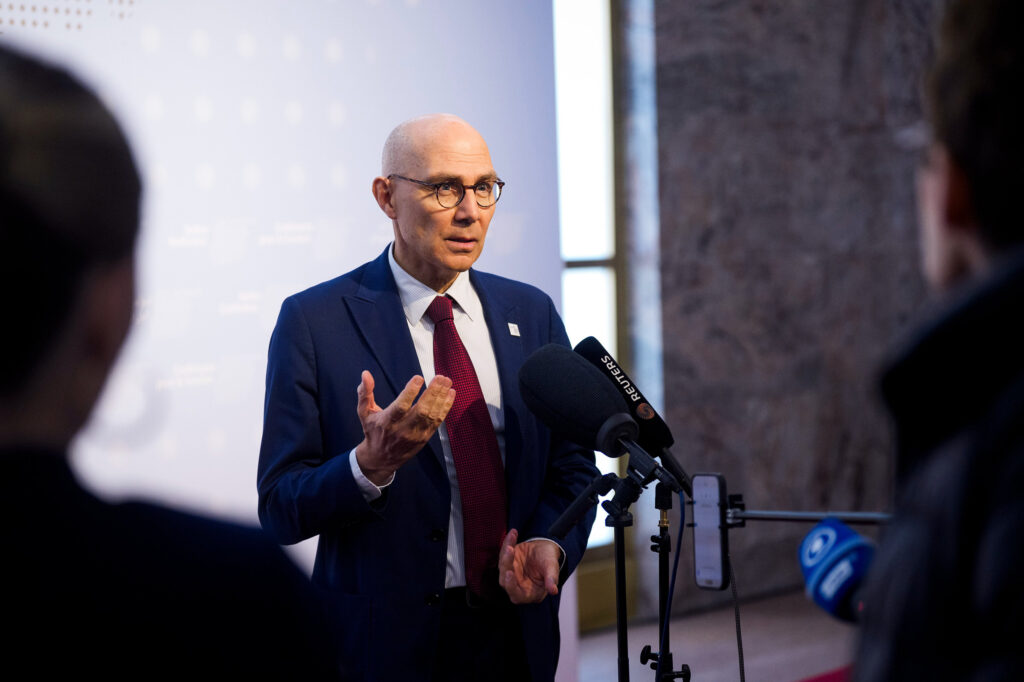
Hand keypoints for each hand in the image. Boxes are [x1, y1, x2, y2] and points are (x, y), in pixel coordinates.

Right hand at [354, 370, 454, 484]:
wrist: (381, 458)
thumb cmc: (373, 431)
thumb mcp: (364, 413)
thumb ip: (365, 393)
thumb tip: (365, 374)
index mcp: (387, 422)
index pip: (401, 407)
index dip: (410, 392)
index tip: (419, 378)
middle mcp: (403, 429)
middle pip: (421, 411)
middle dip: (433, 393)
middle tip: (440, 377)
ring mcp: (416, 434)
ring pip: (431, 415)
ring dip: (441, 397)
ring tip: (446, 381)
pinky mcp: (425, 437)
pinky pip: (438, 421)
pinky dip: (445, 407)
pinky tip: (450, 393)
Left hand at [498, 529, 560, 603]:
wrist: (547, 550)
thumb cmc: (550, 562)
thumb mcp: (552, 569)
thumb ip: (552, 579)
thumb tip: (553, 590)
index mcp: (530, 593)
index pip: (516, 595)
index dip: (511, 586)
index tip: (509, 574)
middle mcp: (517, 585)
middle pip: (505, 580)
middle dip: (506, 564)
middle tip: (510, 550)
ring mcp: (511, 573)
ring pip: (503, 565)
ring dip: (506, 552)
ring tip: (512, 539)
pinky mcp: (507, 561)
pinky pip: (504, 552)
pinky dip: (508, 542)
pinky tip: (514, 533)